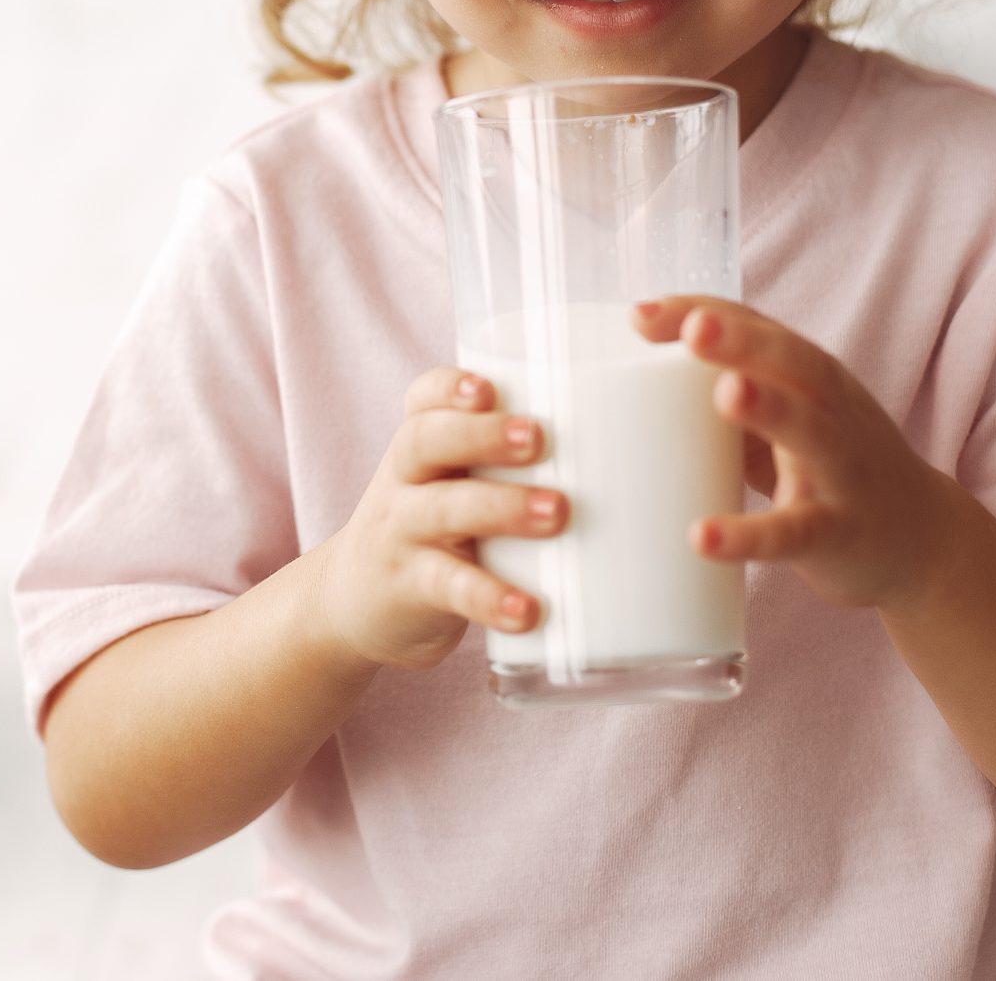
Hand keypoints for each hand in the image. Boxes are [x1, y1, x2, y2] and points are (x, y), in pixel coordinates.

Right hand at [309, 368, 568, 671]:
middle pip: (426, 440)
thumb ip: (510, 462)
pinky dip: (489, 598)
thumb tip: (639, 448)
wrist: (355, 601)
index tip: (487, 386)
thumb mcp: (452, 483)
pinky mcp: (411, 589)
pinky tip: (527, 609)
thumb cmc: (434, 529)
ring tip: (557, 513)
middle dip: (481, 434)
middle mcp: (404, 481)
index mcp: (420, 447)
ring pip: (443, 508)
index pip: (422, 400)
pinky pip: (449, 588)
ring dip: (501, 507)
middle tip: (537, 438)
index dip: (449, 387)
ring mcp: (403, 534)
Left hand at [635, 297, 955, 612]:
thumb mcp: (787, 419)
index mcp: (809, 376)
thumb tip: (627, 383)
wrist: (923, 542)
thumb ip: (729, 393)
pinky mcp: (839, 533)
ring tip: (725, 393)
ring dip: (769, 408)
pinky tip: (703, 535)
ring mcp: (841, 470)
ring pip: (809, 431)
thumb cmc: (831, 468)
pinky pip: (794, 532)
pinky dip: (751, 535)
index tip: (638, 314)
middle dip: (744, 340)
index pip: (756, 326)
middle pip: (792, 362)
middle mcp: (831, 410)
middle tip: (695, 328)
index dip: (701, 313)